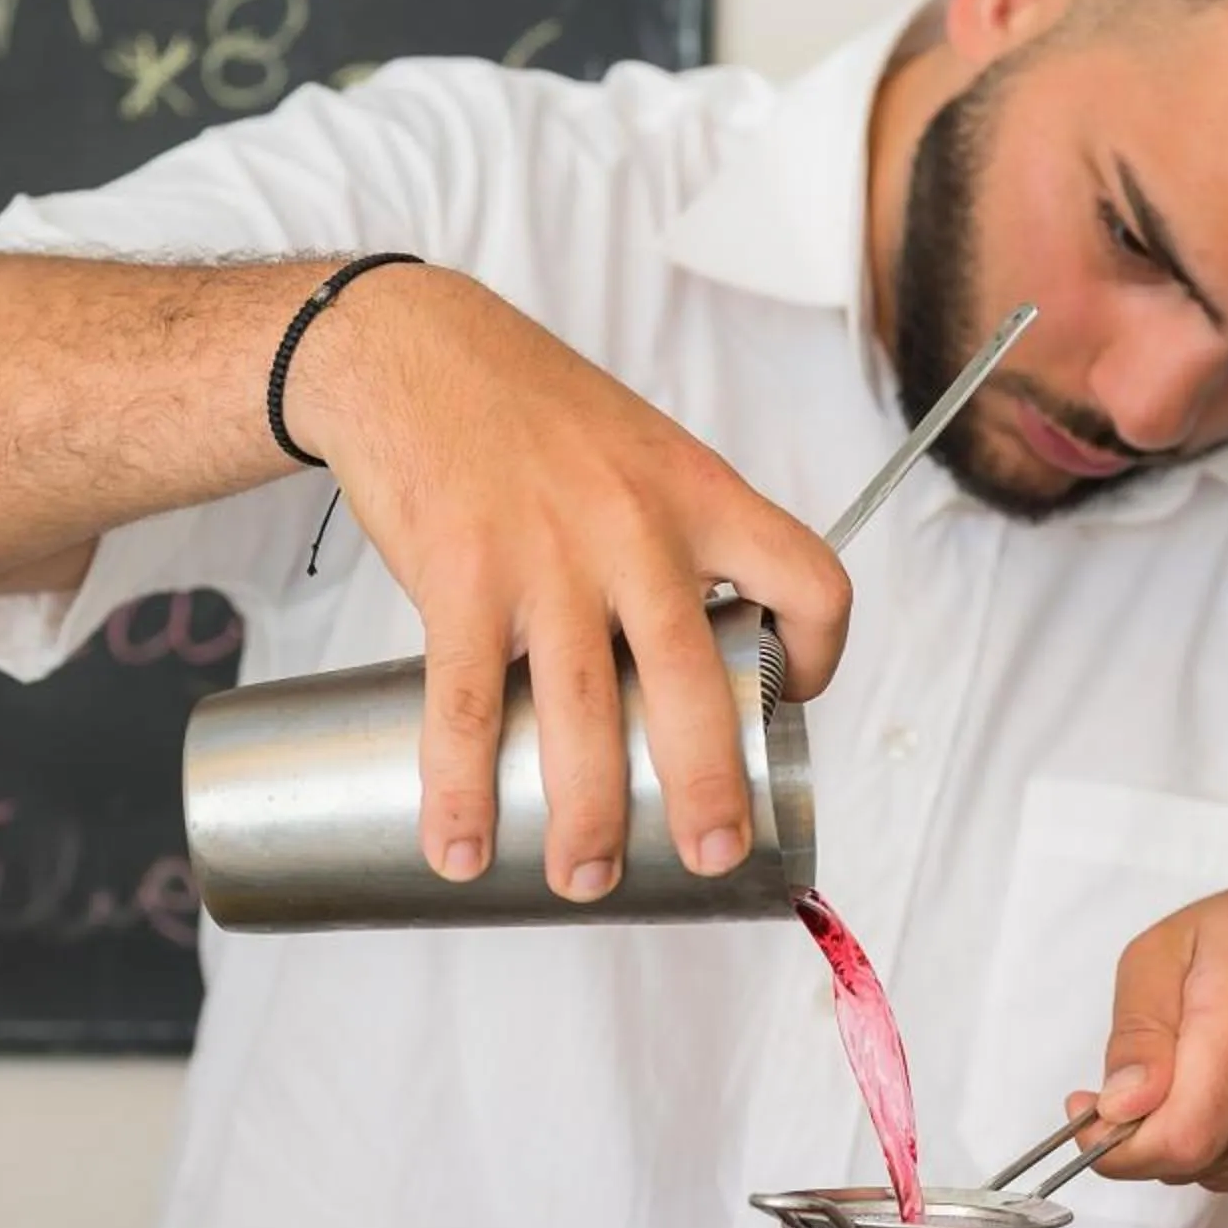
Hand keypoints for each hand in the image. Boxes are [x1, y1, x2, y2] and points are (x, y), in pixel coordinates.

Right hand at [290, 265, 851, 898]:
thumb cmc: (526, 408)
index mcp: (697, 491)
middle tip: (708, 853)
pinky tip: (458, 847)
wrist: (407, 347)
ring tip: (582, 879)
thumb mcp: (634, 448)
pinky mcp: (460, 575)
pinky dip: (463, 790)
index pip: (809, 577)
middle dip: (707, 787)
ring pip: (585, 711)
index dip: (820, 654)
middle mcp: (635, 525)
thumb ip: (669, 538)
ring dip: (585, 816)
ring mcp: (546, 554)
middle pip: (694, 680)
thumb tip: (677, 658)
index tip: (788, 700)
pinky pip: (467, 706)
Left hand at [1073, 878, 1227, 1207]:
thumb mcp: (1173, 947)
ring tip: (1219, 1081)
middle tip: (1159, 1085)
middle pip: (1204, 1161)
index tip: (1096, 1124)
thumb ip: (1137, 1031)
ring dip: (1205, 1149)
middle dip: (1160, 1135)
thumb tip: (1117, 1108)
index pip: (1184, 1134)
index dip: (1125, 1148)